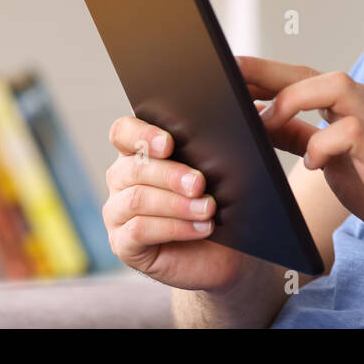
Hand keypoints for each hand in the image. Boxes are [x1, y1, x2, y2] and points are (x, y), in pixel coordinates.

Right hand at [103, 114, 263, 292]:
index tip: (169, 143)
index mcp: (140, 151)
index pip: (124, 132)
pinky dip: (174, 227)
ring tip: (208, 208)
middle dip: (170, 174)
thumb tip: (245, 112)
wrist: (228, 251)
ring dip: (176, 204)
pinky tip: (200, 228)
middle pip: (132, 167)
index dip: (142, 134)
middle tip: (200, 183)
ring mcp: (118, 213)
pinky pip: (138, 231)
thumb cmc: (223, 202)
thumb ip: (223, 141)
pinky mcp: (124, 244)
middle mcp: (122, 179)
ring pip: (136, 200)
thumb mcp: (224, 169)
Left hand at [239, 55, 363, 260]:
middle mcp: (363, 106)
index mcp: (348, 108)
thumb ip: (300, 137)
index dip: (263, 73)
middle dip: (268, 72)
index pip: (300, 78)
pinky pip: (353, 131)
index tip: (227, 72)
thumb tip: (259, 122)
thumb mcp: (329, 159)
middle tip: (230, 76)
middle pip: (312, 73)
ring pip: (337, 85)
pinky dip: (325, 142)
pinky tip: (312, 162)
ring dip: (295, 98)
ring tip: (267, 121)